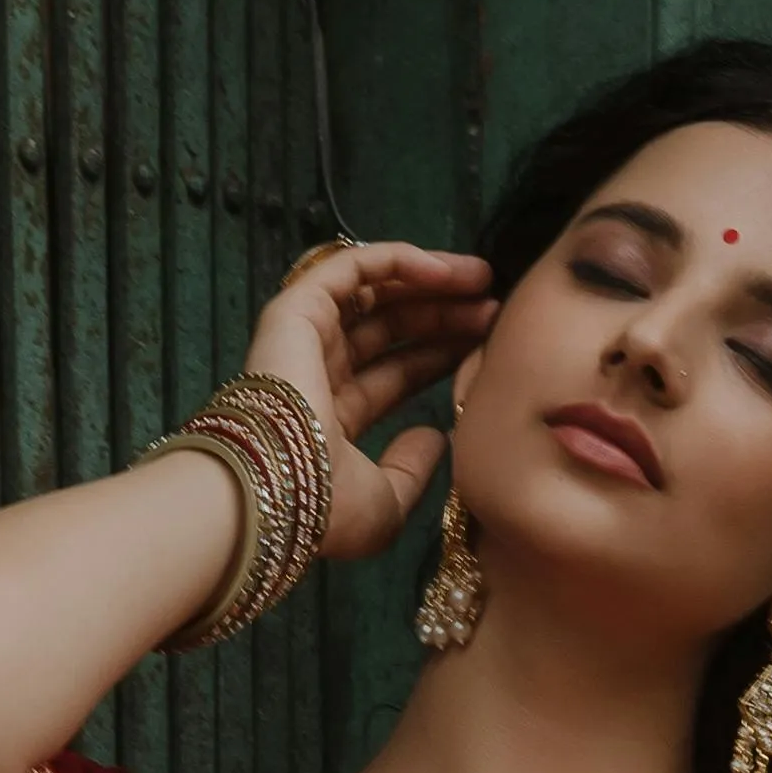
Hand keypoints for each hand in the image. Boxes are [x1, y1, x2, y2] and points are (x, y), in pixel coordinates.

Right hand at [246, 239, 496, 573]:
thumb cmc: (325, 511)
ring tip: (483, 279)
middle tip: (493, 308)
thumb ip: (410, 473)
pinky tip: (446, 270)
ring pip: (375, 294)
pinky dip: (399, 262)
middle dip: (443, 315)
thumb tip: (433, 437)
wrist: (278, 492)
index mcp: (330, 420)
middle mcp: (315, 374)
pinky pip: (353, 270)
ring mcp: (303, 339)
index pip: (394, 374)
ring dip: (429, 282)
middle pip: (390, 330)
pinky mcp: (297, 309)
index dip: (440, 355)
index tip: (487, 343)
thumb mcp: (386, 505)